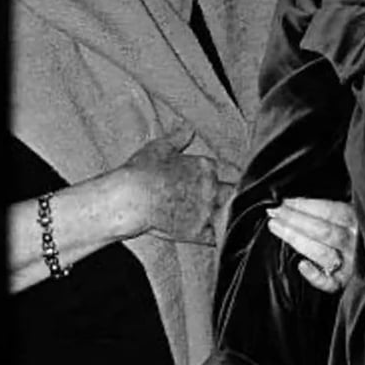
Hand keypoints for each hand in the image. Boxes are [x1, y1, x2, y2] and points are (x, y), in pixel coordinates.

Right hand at [123, 125, 228, 244]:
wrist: (132, 200)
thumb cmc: (142, 172)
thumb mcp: (160, 147)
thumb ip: (178, 137)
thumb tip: (188, 127)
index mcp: (205, 166)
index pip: (223, 170)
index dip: (220, 177)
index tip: (217, 181)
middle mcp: (210, 188)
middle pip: (232, 192)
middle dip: (230, 195)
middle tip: (226, 199)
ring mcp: (206, 211)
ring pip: (229, 214)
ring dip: (228, 215)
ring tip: (226, 218)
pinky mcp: (198, 232)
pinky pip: (217, 237)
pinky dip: (218, 237)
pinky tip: (219, 238)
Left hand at [266, 197, 357, 292]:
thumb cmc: (359, 233)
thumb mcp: (354, 214)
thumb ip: (334, 211)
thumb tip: (296, 202)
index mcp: (359, 221)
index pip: (331, 211)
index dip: (305, 206)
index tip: (285, 202)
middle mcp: (356, 243)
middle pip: (323, 230)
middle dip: (295, 220)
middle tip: (275, 213)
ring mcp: (352, 264)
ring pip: (323, 253)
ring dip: (297, 239)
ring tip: (277, 227)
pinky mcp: (346, 282)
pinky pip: (330, 283)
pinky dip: (315, 276)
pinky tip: (301, 266)